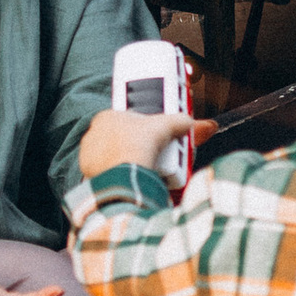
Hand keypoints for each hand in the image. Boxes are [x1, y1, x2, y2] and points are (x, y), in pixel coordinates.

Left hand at [78, 108, 202, 183]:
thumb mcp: (166, 129)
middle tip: (152, 153)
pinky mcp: (89, 174)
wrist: (124, 175)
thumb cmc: (138, 146)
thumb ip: (183, 123)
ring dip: (125, 160)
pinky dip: (118, 176)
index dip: (142, 128)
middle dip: (135, 145)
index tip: (153, 136)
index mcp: (107, 116)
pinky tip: (130, 178)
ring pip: (111, 156)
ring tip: (143, 167)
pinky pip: (105, 173)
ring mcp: (89, 155)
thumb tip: (206, 126)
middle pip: (118, 138)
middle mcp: (93, 134)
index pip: (125, 119)